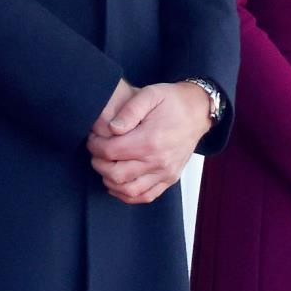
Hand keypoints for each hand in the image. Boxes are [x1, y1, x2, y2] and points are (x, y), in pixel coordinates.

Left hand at [85, 82, 211, 205]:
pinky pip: (145, 196)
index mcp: (150, 140)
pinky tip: (118, 183)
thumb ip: (129, 110)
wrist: (197, 111)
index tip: (93, 138)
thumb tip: (112, 128)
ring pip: (128, 190)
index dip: (95, 146)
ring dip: (110, 181)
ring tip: (105, 166)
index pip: (110, 152)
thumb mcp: (150, 94)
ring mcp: (165, 172)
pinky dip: (127, 194)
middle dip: (98, 163)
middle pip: (116, 174)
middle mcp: (159, 161)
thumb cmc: (172, 101)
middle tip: (97, 152)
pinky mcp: (170, 179)